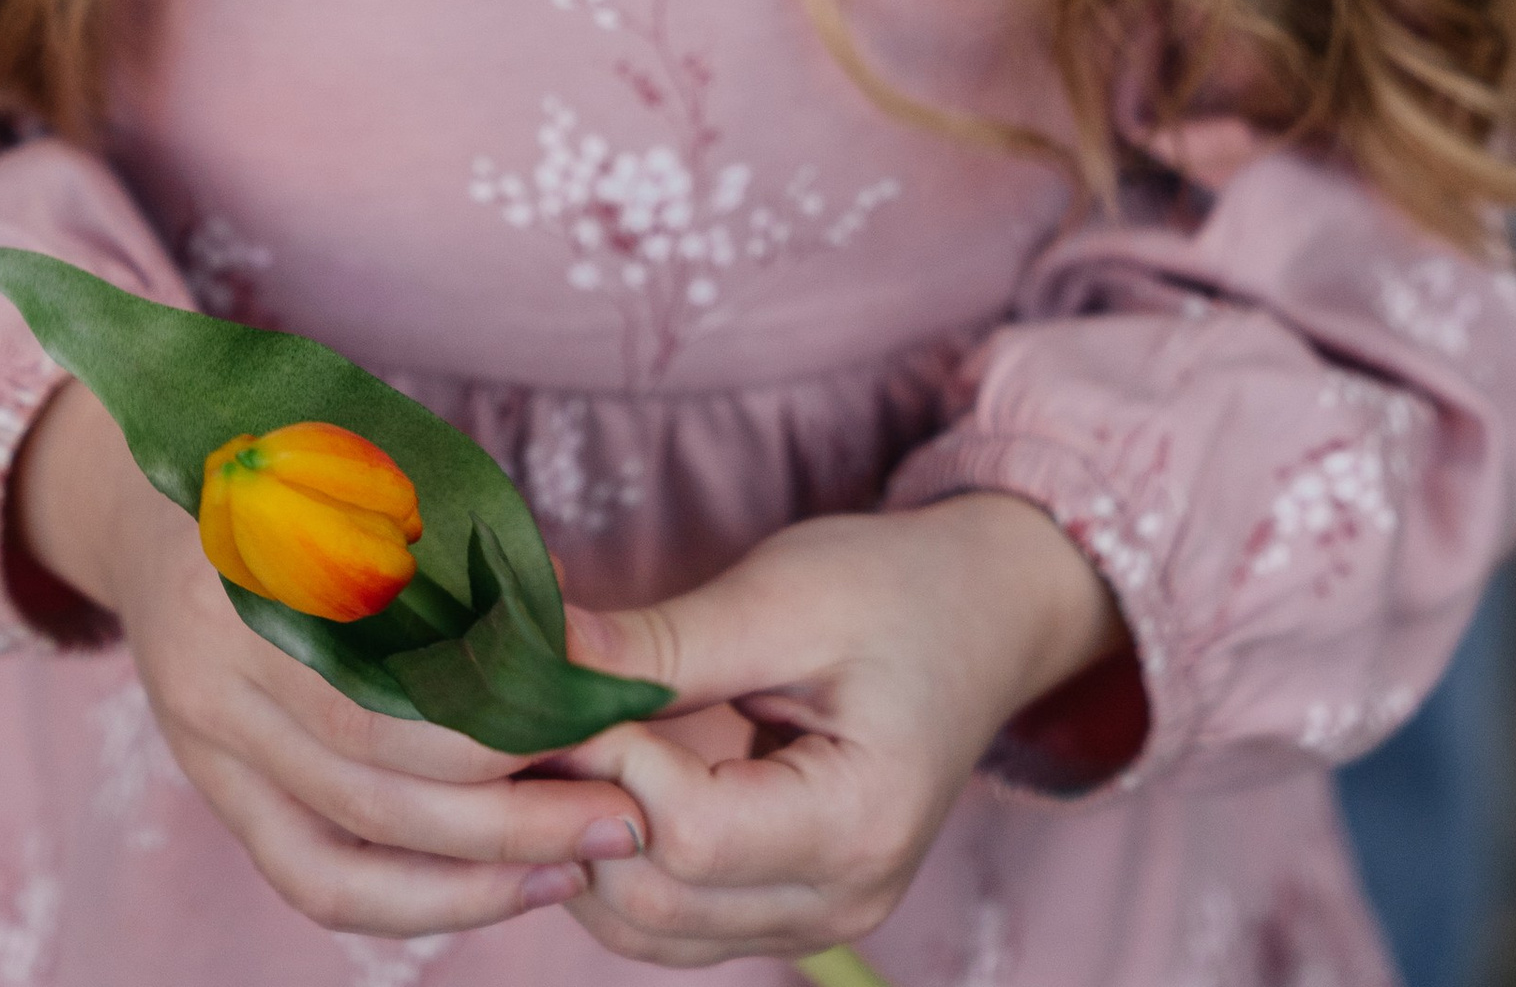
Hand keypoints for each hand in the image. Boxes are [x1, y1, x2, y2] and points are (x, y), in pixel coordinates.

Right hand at [11, 380, 645, 936]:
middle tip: (621, 810)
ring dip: (476, 874)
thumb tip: (573, 640)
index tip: (599, 717)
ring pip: (345, 855)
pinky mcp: (217, 793)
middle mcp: (212, 679)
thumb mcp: (364, 468)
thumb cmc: (291, 467)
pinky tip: (505, 886)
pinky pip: (314, 879)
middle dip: (512, 815)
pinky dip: (416, 900)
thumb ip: (462, 546)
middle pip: (374, 788)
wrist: (149, 507)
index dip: (498, 723)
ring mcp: (204, 748)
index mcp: (249, 580)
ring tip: (581, 859)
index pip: (382, 696)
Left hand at [551, 498, 1124, 966]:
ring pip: (644, 927)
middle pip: (654, 898)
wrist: (982, 615)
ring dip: (581, 838)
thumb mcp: (785, 594)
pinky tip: (599, 769)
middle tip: (533, 705)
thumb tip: (534, 655)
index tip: (560, 680)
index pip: (689, 835)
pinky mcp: (786, 905)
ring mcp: (815, 916)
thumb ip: (662, 642)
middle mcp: (840, 900)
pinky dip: (614, 854)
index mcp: (860, 822)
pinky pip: (668, 917)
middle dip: (574, 803)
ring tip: (560, 734)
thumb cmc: (896, 589)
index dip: (608, 760)